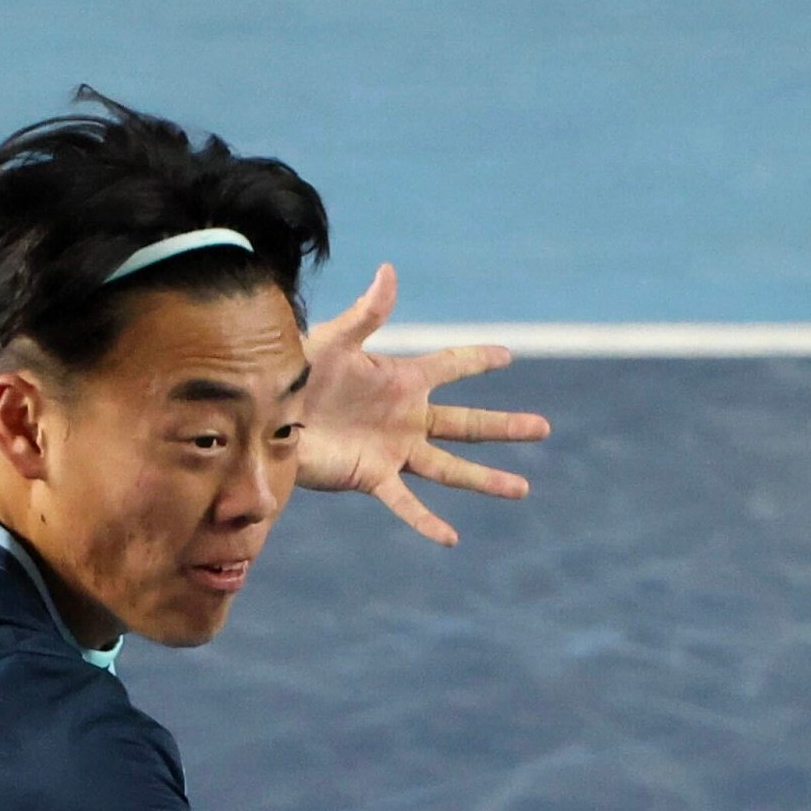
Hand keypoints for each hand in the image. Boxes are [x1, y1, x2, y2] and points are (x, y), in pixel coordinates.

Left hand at [294, 263, 548, 545]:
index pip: (450, 365)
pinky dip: (426, 522)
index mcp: (401, 379)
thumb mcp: (334, 342)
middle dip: (505, 427)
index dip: (477, 359)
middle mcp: (406, 417)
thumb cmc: (297, 374)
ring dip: (486, 479)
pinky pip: (405, 503)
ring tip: (522, 488)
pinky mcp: (373, 477)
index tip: (508, 355)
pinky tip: (451, 539)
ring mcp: (394, 450)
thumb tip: (389, 271)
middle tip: (543, 428)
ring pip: (450, 468)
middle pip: (467, 424)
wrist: (267, 418)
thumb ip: (367, 314)